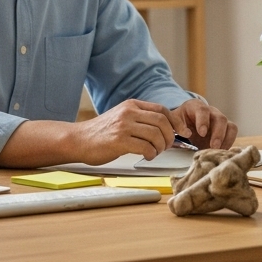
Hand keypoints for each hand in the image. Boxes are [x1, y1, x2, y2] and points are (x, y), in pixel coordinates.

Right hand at [72, 99, 187, 163]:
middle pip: (162, 121)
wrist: (78, 139)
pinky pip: (145, 147)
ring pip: (155, 134)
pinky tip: (147, 156)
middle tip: (167, 146)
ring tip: (155, 152)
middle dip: (170, 136)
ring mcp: (123, 126)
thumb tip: (164, 128)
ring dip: (161, 147)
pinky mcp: (119, 141)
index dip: (176, 122)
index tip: (183, 132)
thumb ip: (139, 118)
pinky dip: (151, 154)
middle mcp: (128, 112)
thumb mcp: (121, 117)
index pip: (161, 109)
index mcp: (131, 105)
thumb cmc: (101, 133)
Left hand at [171, 99, 237, 149]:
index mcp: (196, 106)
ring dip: (226, 139)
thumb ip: (177, 125)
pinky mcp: (226, 128)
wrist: (188, 120)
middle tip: (213, 146)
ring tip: (219, 151)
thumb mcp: (174, 120)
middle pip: (220, 118)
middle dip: (218, 133)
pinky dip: (229, 142)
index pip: (203, 110)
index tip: (202, 133)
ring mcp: (220, 119)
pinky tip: (222, 151)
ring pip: (230, 125)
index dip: (203, 121)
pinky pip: (232, 133)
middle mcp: (211, 111)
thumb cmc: (181, 120)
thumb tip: (187, 133)